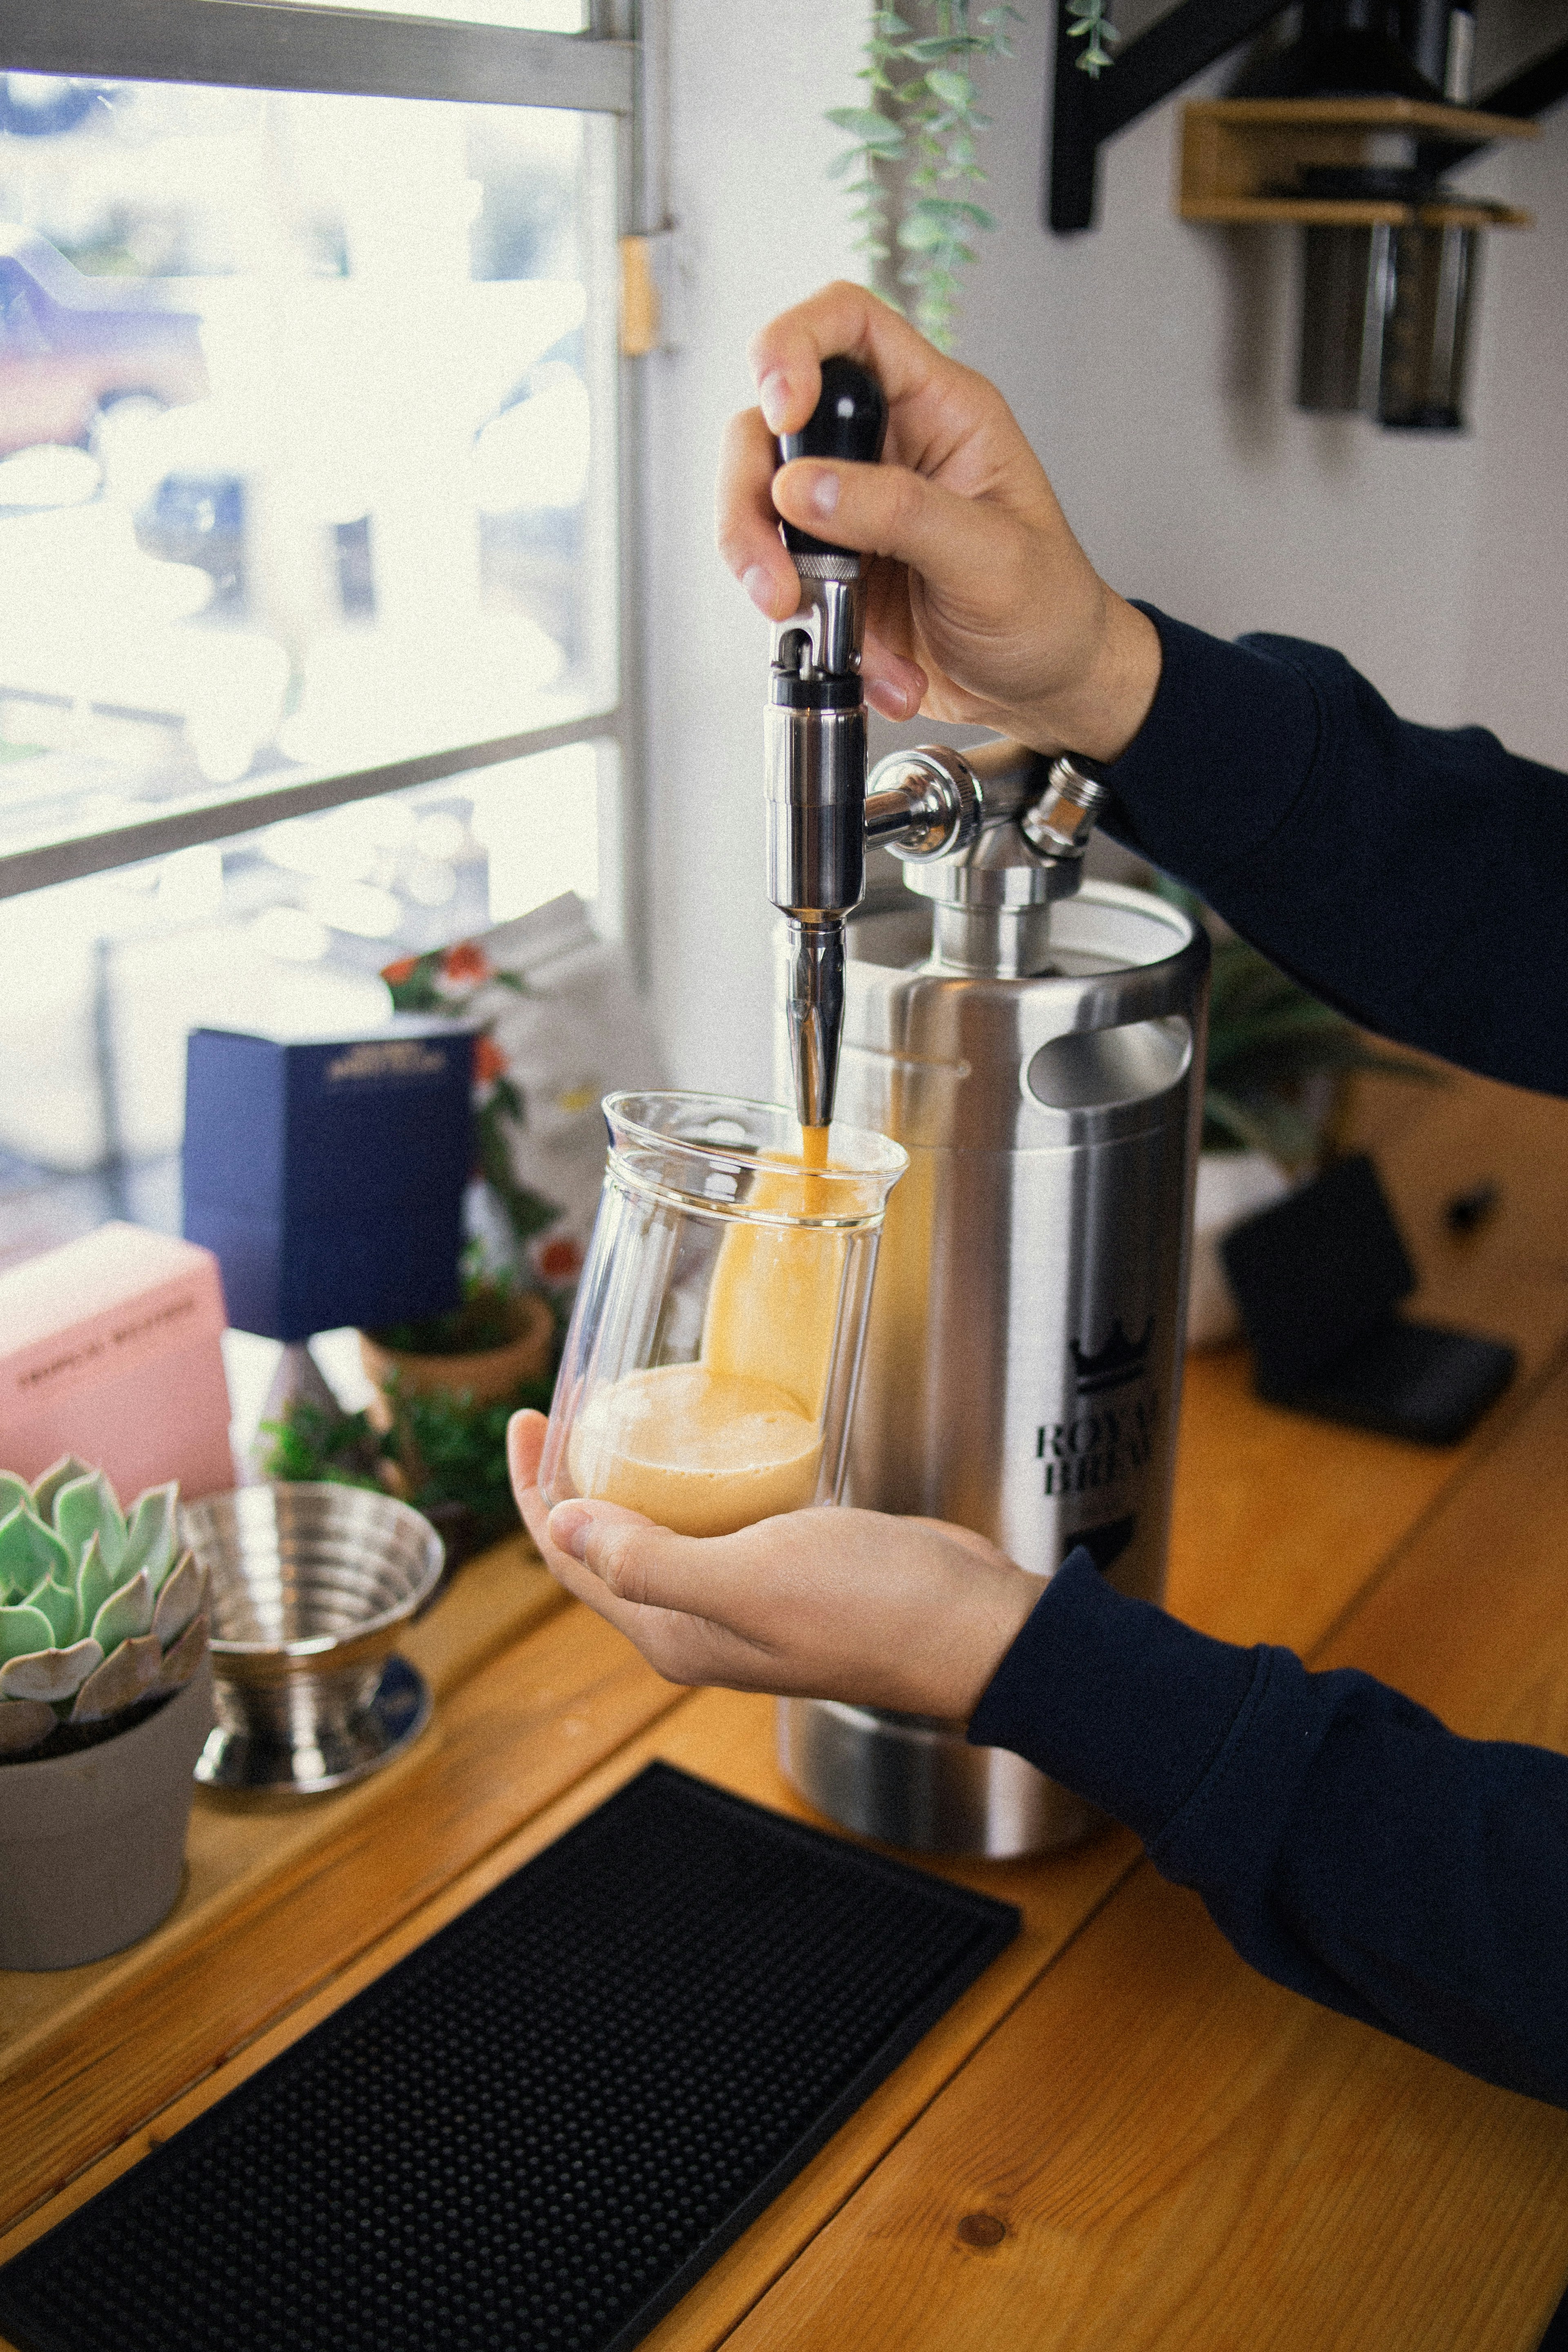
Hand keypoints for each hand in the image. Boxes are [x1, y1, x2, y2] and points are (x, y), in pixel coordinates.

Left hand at [507, 1409, 1041, 1721]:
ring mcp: (743, 1596)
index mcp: (675, 1634)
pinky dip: (692, 1476)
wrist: (973, 1626)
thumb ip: (652, 1563)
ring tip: (622, 1407)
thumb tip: (560, 1532)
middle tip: (568, 1399)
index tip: (525, 1419)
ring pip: (661, 1526)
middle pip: (606, 1543)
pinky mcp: (785, 1566)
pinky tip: (702, 1437)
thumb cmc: (873, 1607)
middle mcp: (699, 1621)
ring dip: (631, 1472)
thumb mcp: (750, 1580)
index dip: (535, 1493)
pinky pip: (714, 1518)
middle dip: (575, 1476)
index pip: (572, 1561)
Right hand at [716, 280, 1160, 761]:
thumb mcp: (991, 556)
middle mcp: (884, 449)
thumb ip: (899, 512)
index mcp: (938, 409)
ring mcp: (849, 511)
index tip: (784, 410)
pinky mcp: (833, 570)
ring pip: (759, 507)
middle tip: (776, 571)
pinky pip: (782, 581)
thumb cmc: (1049, 608)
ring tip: (819, 626)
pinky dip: (808, 632)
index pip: (847, 325)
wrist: (1047, 690)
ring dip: (768, 573)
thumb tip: (802, 488)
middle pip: (771, 426)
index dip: (795, 347)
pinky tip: (870, 663)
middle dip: (752, 499)